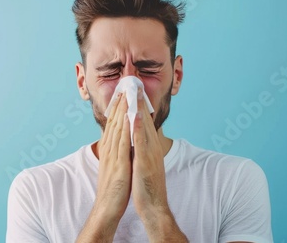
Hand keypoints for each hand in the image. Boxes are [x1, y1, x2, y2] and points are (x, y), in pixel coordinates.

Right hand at [77, 92, 132, 241]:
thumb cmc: (113, 187)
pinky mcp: (119, 163)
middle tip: (123, 84)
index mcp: (109, 148)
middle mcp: (109, 148)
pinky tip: (129, 116)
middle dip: (119, 102)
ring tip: (126, 93)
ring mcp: (113, 155)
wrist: (108, 206)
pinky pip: (122, 142)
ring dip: (122, 109)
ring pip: (117, 127)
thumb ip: (116, 151)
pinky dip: (125, 127)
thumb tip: (121, 141)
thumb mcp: (113, 164)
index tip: (121, 91)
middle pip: (114, 121)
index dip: (117, 106)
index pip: (113, 123)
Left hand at [131, 88, 187, 241]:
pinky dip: (139, 128)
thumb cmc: (146, 186)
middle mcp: (151, 147)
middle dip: (139, 99)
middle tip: (134, 80)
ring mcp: (150, 154)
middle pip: (145, 118)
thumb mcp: (142, 162)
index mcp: (149, 147)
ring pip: (144, 126)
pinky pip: (142, 142)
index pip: (143, 120)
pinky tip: (135, 116)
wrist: (153, 206)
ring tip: (135, 91)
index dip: (138, 103)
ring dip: (140, 108)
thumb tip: (134, 137)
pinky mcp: (146, 162)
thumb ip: (140, 148)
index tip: (133, 88)